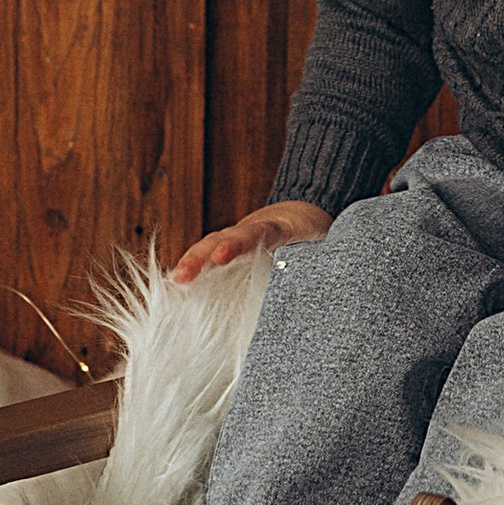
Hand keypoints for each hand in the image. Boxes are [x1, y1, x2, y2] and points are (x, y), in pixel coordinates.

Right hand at [167, 198, 333, 285]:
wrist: (312, 206)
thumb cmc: (321, 233)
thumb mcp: (328, 244)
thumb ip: (322, 263)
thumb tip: (325, 298)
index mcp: (280, 226)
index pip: (256, 233)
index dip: (237, 244)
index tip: (220, 257)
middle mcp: (253, 228)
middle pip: (224, 237)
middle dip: (201, 256)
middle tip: (182, 276)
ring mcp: (240, 235)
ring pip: (212, 244)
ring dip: (193, 262)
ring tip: (175, 281)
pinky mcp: (234, 245)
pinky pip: (212, 253)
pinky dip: (197, 267)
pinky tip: (179, 285)